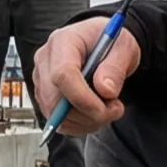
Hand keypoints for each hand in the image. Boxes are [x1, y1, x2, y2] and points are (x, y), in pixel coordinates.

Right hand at [32, 18, 139, 135]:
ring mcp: (42, 80)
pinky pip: (59, 122)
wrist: (105, 45)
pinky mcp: (45, 97)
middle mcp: (46, 60)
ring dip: (87, 121)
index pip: (62, 74)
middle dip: (87, 113)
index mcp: (63, 42)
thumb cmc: (111, 42)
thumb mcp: (123, 47)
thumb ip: (115, 67)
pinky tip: (96, 112)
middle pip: (54, 99)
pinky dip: (81, 125)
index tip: (104, 108)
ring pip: (56, 115)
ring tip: (109, 107)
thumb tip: (105, 90)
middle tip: (115, 109)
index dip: (81, 97)